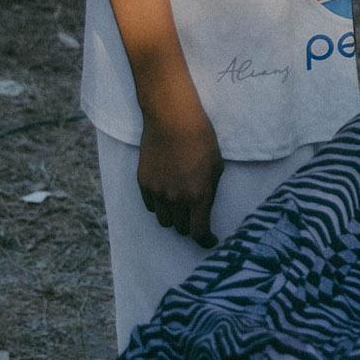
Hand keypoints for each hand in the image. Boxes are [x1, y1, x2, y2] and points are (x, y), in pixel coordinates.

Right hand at [138, 103, 223, 240]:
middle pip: (181, 228)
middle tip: (194, 215)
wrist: (171, 118)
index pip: (198, 232)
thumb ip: (210, 190)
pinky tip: (165, 193)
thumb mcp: (216, 166)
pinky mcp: (143, 183)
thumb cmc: (201, 138)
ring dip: (173, 217)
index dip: (205, 240)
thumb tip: (205, 206)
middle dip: (190, 225)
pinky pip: (150, 206)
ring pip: (164, 220)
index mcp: (198, 195)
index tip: (210, 240)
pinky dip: (159, 205)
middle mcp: (176, 198)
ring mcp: (157, 191)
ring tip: (179, 204)